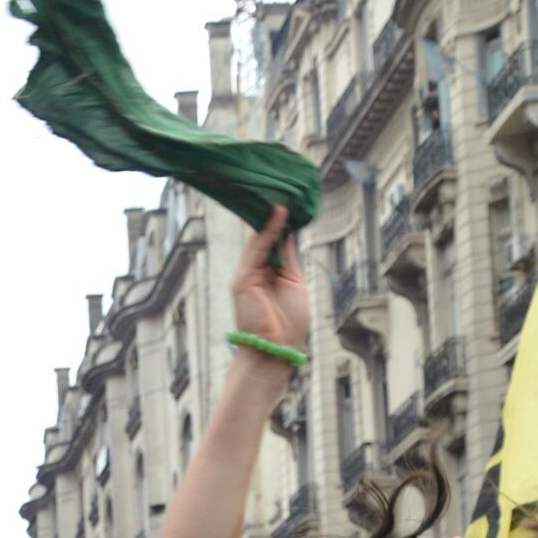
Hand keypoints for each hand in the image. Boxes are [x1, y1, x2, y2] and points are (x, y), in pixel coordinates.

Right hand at [230, 207, 306, 354]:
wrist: (277, 347)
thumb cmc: (290, 321)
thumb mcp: (295, 282)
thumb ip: (287, 258)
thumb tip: (288, 232)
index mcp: (271, 274)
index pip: (274, 243)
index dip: (281, 225)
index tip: (292, 204)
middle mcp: (257, 272)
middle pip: (264, 238)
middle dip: (273, 217)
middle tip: (285, 191)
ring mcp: (248, 275)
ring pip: (258, 240)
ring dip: (271, 218)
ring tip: (283, 195)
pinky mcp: (242, 279)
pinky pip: (256, 249)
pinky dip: (268, 230)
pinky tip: (279, 214)